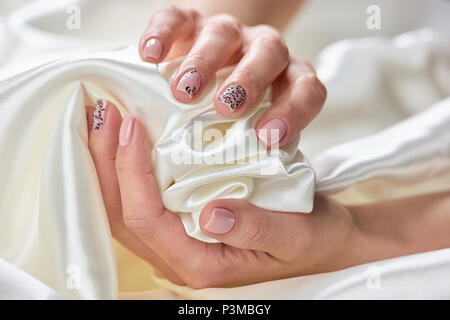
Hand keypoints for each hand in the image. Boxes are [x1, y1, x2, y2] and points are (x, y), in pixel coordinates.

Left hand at [87, 100, 363, 287]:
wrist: (320, 243)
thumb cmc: (311, 240)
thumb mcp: (296, 235)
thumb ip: (254, 228)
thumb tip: (212, 213)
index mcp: (203, 264)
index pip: (146, 218)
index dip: (131, 171)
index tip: (132, 124)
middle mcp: (180, 258)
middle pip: (120, 214)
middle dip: (105, 162)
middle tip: (102, 113)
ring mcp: (176, 245)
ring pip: (122, 208)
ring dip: (108, 164)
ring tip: (104, 120)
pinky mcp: (181, 228)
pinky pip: (138, 200)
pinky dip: (125, 169)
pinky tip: (125, 140)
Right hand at [138, 6, 325, 147]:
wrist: (206, 74)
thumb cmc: (229, 119)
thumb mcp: (245, 138)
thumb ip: (244, 160)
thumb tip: (218, 213)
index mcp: (286, 79)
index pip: (306, 89)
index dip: (293, 110)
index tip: (268, 138)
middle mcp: (261, 51)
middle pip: (269, 54)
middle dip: (248, 80)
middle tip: (225, 109)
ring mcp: (227, 34)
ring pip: (224, 34)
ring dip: (204, 62)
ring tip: (182, 93)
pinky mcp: (190, 23)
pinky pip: (177, 18)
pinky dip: (164, 33)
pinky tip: (149, 55)